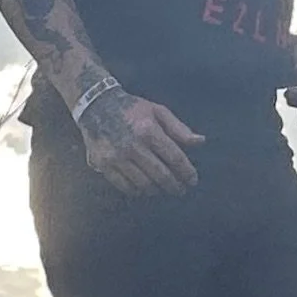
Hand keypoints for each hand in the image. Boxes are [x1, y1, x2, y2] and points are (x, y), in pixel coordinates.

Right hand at [78, 89, 204, 195]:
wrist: (95, 105)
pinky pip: (124, 186)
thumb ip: (179, 129)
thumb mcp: (158, 111)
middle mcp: (132, 146)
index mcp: (148, 131)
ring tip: (163, 188)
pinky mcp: (103, 164)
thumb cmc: (132, 109)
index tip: (192, 180)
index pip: (174, 158)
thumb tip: (201, 142)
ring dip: (157, 189)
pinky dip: (137, 191)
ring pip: (143, 183)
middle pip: (160, 175)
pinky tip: (144, 188)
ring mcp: (116, 157)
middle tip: (181, 189)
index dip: (186, 172)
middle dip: (174, 185)